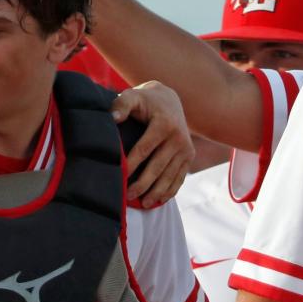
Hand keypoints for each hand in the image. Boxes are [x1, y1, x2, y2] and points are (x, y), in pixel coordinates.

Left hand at [112, 81, 194, 206]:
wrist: (169, 101)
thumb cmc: (144, 101)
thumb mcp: (132, 97)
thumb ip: (121, 105)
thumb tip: (112, 118)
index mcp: (164, 124)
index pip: (144, 149)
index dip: (132, 165)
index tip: (119, 177)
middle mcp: (178, 137)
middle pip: (158, 166)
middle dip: (143, 184)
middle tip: (128, 196)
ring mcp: (186, 148)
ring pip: (170, 175)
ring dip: (158, 191)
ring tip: (144, 204)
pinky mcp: (190, 156)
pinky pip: (180, 176)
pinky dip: (171, 190)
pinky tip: (160, 200)